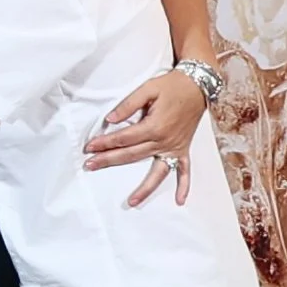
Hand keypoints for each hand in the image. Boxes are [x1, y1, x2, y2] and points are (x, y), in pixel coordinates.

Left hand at [83, 68, 207, 207]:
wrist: (197, 85)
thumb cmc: (171, 86)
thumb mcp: (148, 89)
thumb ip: (128, 105)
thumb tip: (110, 119)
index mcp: (154, 126)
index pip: (124, 138)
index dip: (105, 142)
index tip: (89, 147)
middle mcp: (164, 141)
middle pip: (132, 155)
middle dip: (109, 161)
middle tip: (90, 166)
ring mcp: (174, 147)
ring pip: (157, 172)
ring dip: (144, 188)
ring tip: (132, 202)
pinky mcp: (183, 149)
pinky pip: (184, 170)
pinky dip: (184, 185)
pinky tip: (180, 200)